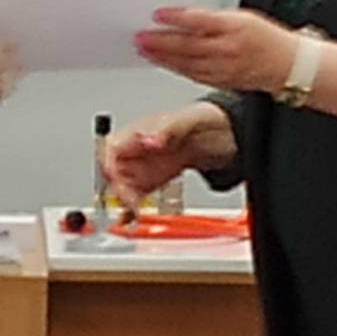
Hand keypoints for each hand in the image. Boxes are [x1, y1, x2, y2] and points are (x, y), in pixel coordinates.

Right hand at [101, 103, 238, 206]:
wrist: (227, 132)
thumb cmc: (207, 119)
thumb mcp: (189, 121)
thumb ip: (168, 129)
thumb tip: (149, 140)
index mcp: (142, 131)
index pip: (111, 148)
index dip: (109, 164)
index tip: (118, 178)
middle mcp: (140, 150)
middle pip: (114, 171)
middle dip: (117, 187)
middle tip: (130, 200)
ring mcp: (147, 166)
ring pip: (123, 186)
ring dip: (124, 201)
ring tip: (134, 212)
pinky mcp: (156, 181)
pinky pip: (138, 196)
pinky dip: (135, 208)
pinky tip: (136, 216)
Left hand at [134, 6, 298, 92]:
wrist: (286, 64)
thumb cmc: (264, 38)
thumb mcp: (241, 17)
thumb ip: (211, 18)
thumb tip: (181, 18)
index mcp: (234, 28)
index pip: (199, 21)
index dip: (176, 18)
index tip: (157, 14)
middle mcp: (227, 49)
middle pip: (188, 45)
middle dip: (160, 41)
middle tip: (140, 36)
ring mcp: (223, 68)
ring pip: (186, 63)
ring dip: (162, 56)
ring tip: (144, 49)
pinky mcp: (221, 81)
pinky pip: (193, 74)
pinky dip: (175, 68)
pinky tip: (163, 62)